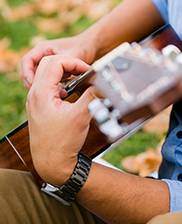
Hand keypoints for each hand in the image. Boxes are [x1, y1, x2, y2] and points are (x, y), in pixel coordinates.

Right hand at [21, 36, 95, 89]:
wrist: (91, 46)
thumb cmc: (82, 47)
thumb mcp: (73, 56)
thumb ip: (66, 66)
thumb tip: (60, 81)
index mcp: (43, 48)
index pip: (27, 61)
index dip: (27, 73)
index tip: (33, 83)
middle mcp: (42, 55)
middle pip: (29, 70)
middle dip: (34, 82)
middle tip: (42, 92)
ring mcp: (46, 62)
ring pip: (37, 76)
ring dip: (43, 85)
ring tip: (52, 93)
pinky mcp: (53, 69)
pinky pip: (47, 79)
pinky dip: (51, 85)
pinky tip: (61, 91)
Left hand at [26, 55, 97, 185]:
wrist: (52, 161)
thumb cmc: (62, 142)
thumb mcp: (82, 116)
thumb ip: (93, 95)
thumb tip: (104, 83)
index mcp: (41, 93)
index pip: (55, 62)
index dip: (74, 62)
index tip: (89, 70)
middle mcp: (35, 94)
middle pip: (48, 64)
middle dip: (69, 63)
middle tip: (85, 71)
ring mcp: (35, 100)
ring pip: (46, 74)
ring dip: (64, 72)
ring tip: (80, 79)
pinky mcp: (40, 106)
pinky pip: (48, 85)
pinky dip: (61, 82)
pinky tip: (72, 91)